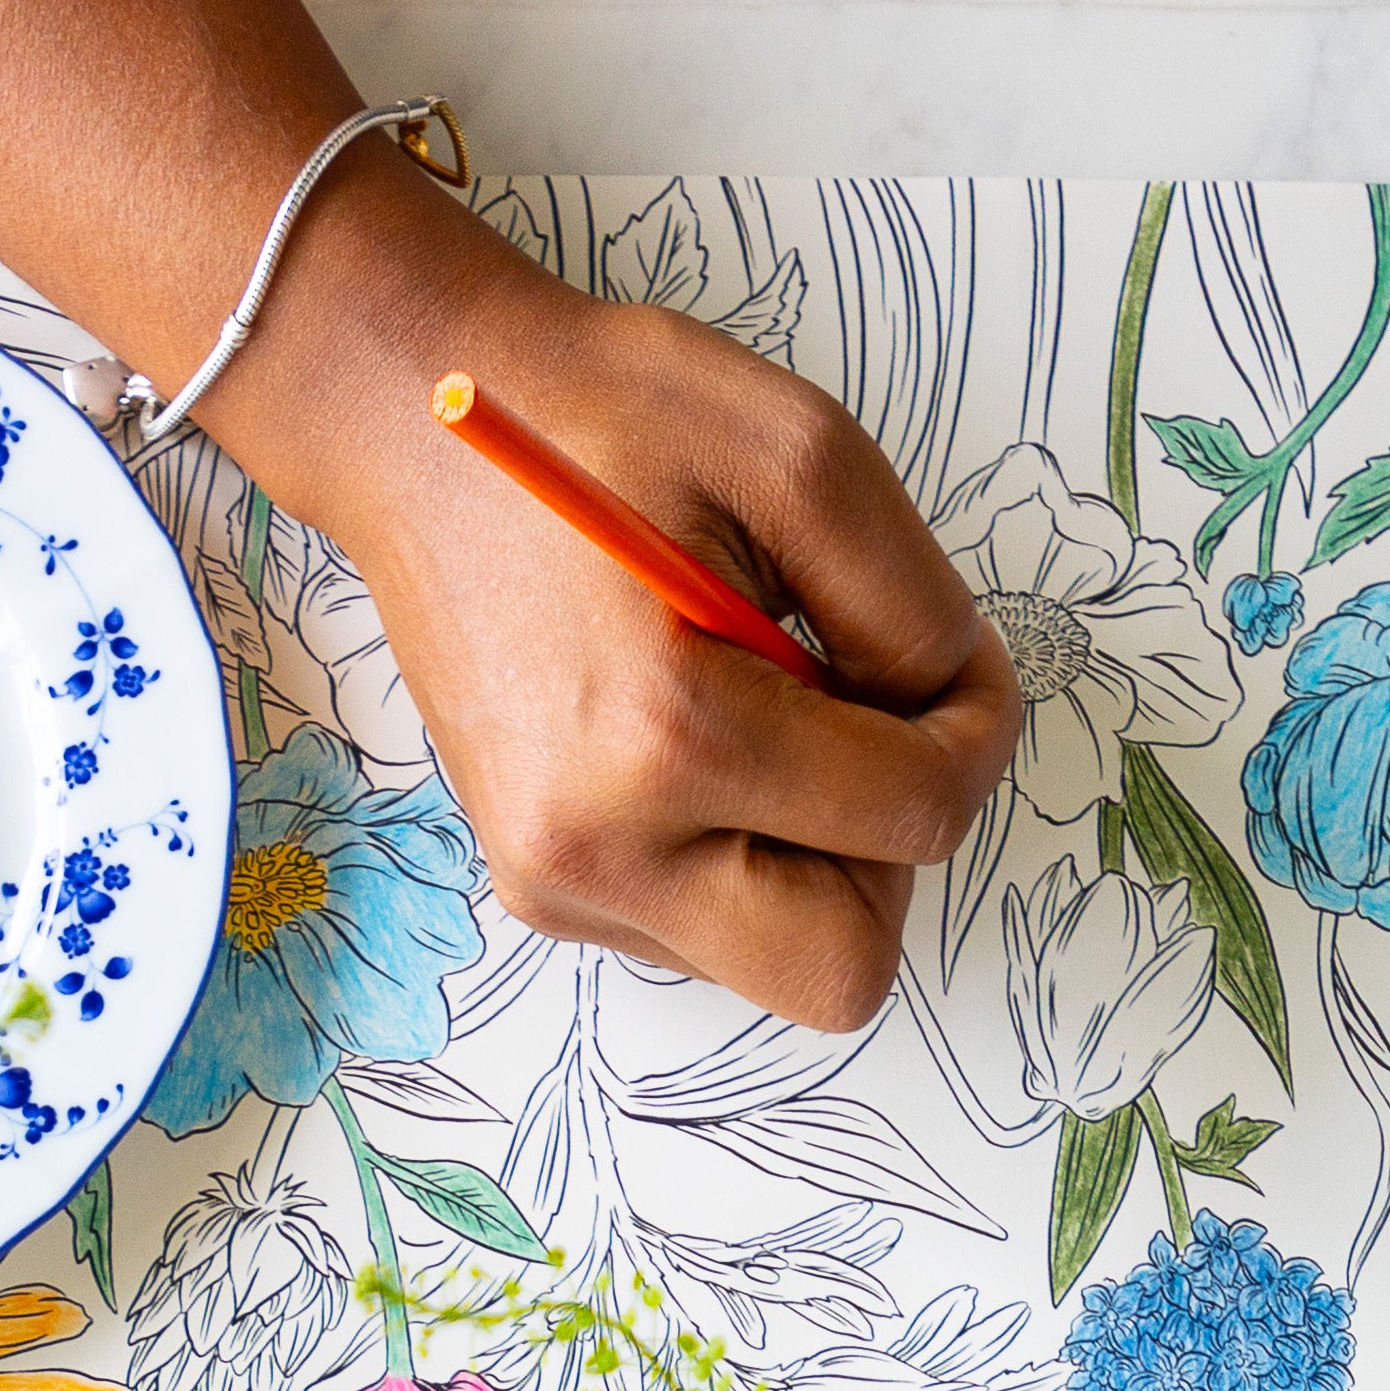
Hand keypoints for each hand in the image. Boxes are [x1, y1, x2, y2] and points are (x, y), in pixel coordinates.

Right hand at [211, 149, 1022, 1027]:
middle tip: (863, 731)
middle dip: (888, 855)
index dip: (973, 737)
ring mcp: (557, 886)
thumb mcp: (801, 456)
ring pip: (776, 964)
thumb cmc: (597, 418)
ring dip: (814, 856)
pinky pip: (701, 929)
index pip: (912, 819)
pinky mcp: (540, 890)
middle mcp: (599, 851)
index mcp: (666, 736)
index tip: (955, 668)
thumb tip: (953, 719)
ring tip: (765, 714)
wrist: (415, 438)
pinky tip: (700, 738)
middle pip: (842, 973)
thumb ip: (914, 608)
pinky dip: (742, 850)